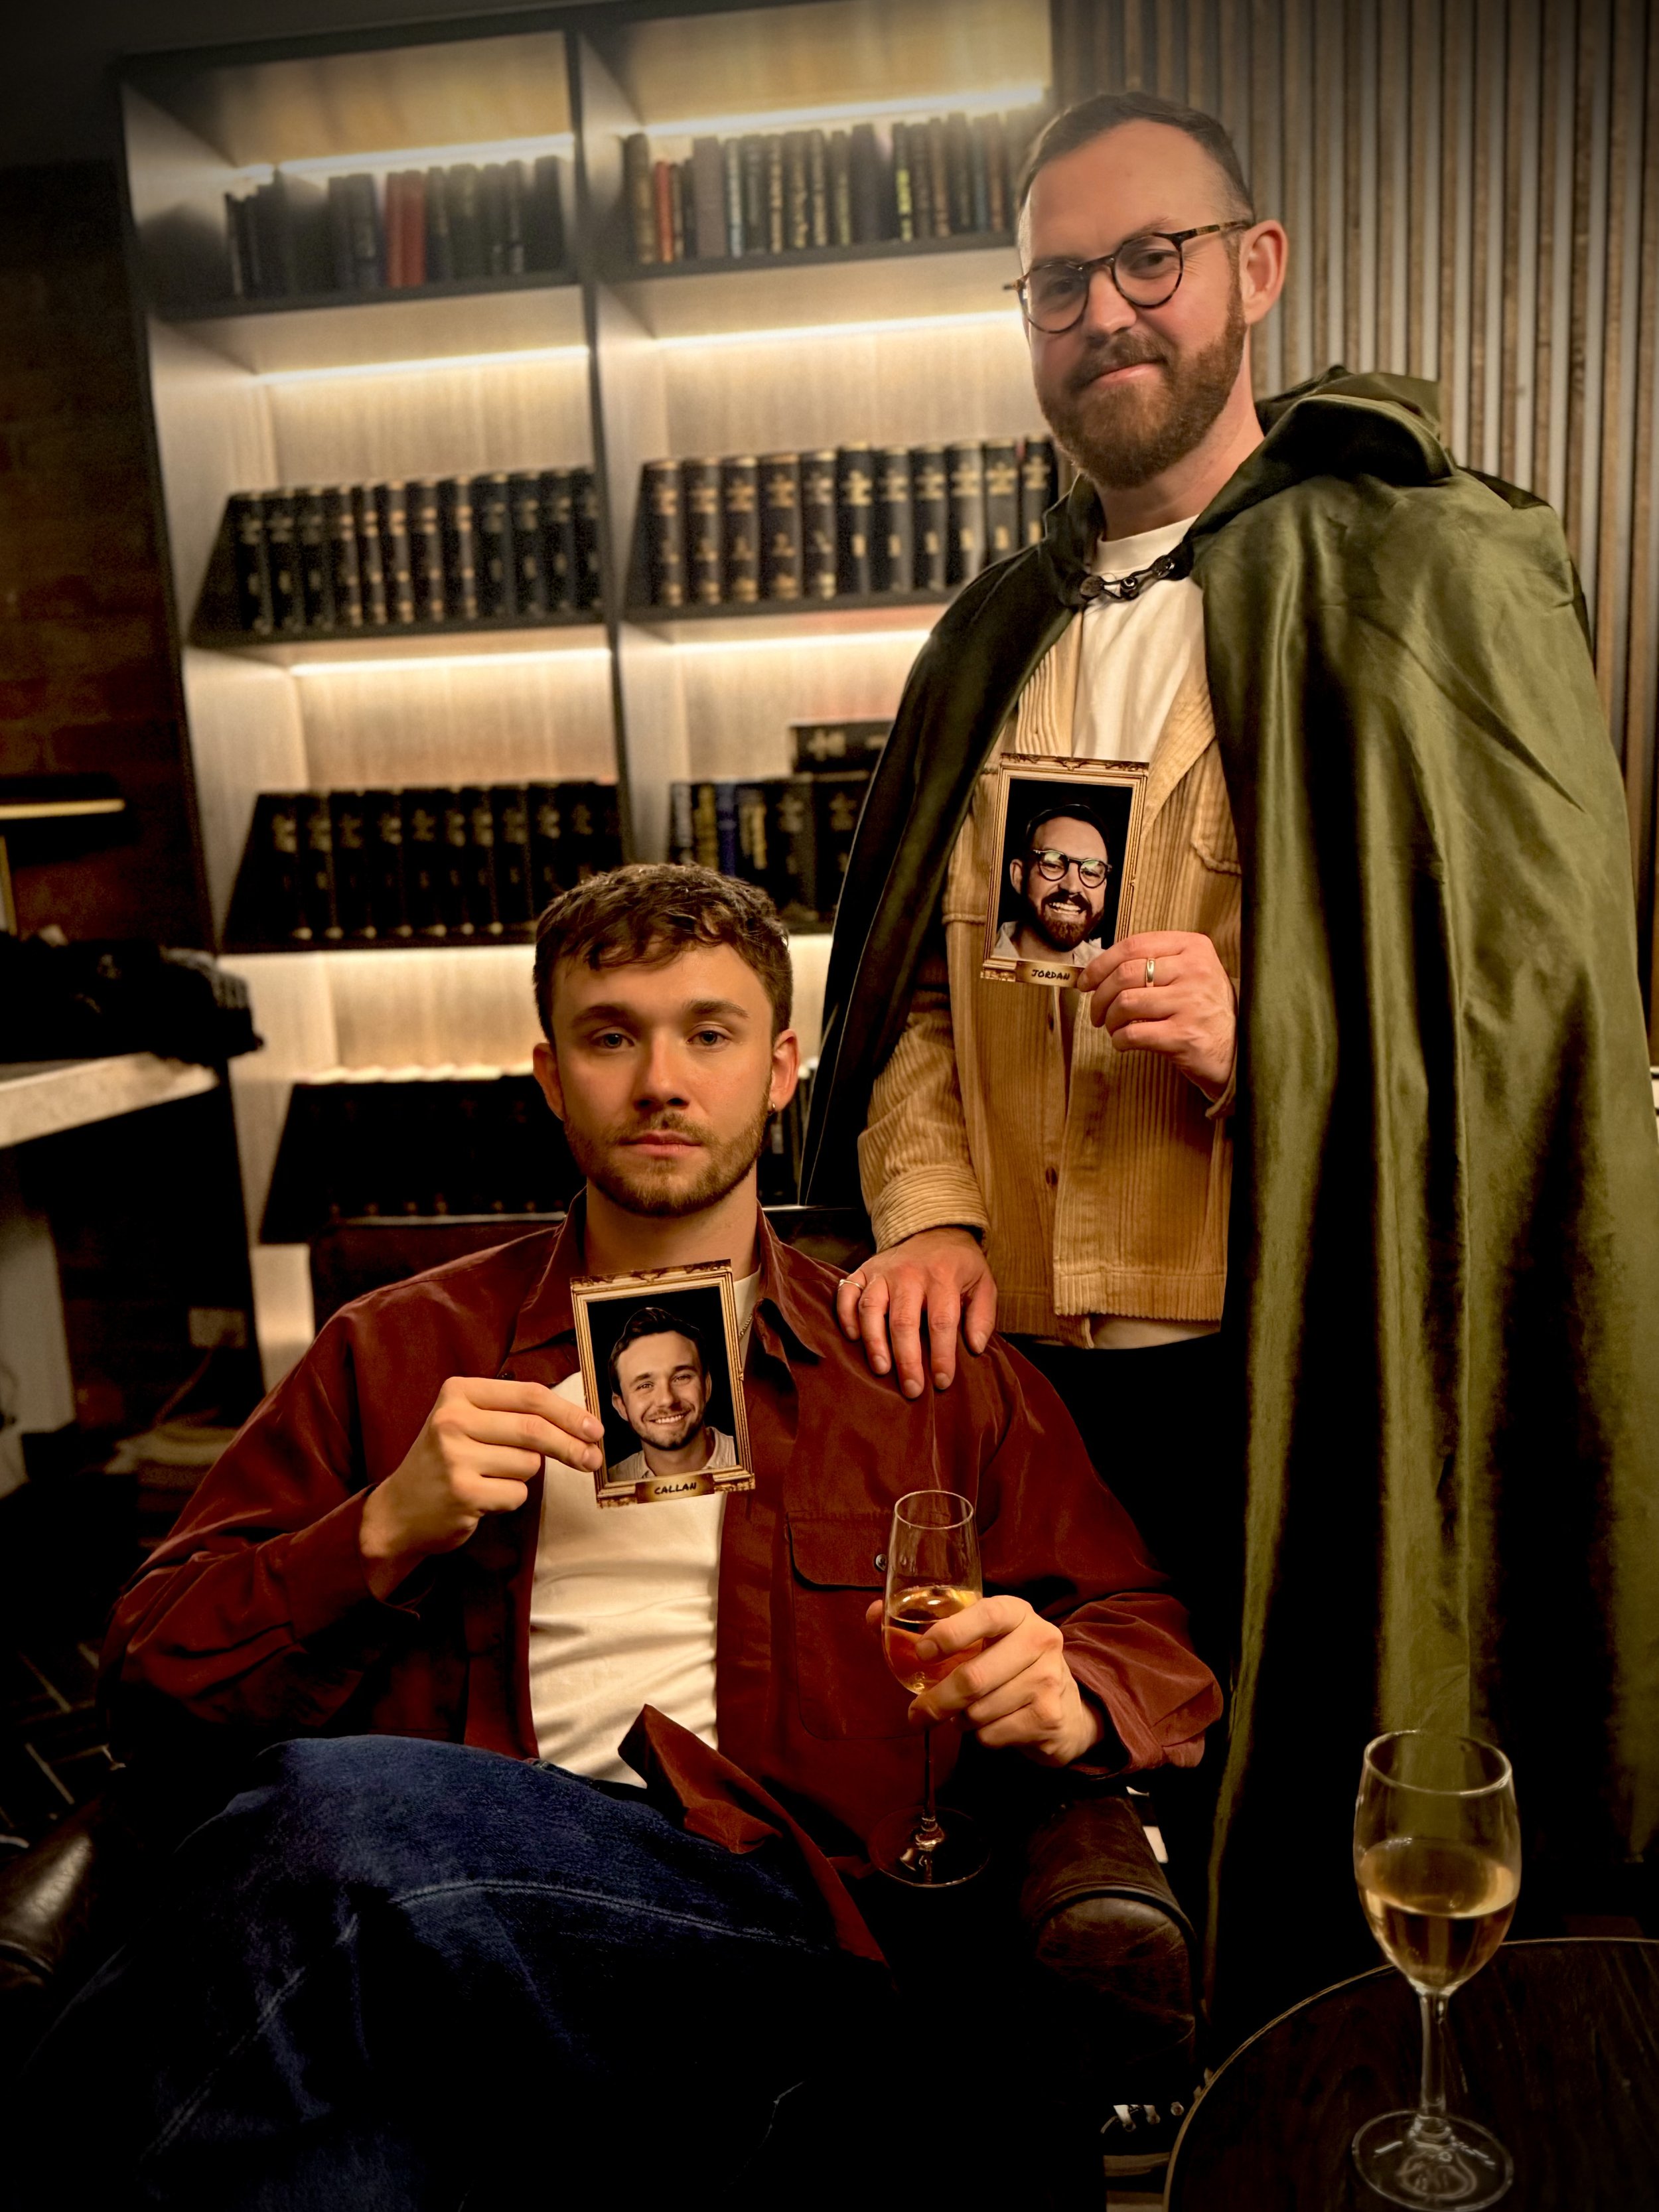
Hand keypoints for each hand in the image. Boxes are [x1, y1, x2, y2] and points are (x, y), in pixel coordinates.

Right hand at [359, 1377, 604, 1599]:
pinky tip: (483, 1497)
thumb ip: (514, 1414)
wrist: (399, 1511)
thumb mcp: (468, 1422)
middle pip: (534, 1428)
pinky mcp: (462, 1493)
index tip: (595, 1427)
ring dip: (524, 1476)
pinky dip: (511, 1499)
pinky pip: (517, 1494)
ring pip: (528, 1464)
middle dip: (571, 1444)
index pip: (529, 1395)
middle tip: (593, 1457)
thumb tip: (582, 1424)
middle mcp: (452, 1420)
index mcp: (458, 1393)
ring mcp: (455, 1457)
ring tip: (491, 1477)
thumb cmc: (446, 1462)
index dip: (569, 1412)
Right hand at [834, 1227, 997, 1396]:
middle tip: (911, 1389)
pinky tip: (853, 1338)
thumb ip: (983, 1315)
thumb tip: (974, 1347)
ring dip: (874, 1341)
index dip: (941, 1355)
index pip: (941, 1321)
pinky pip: (847, 1292)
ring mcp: (883, 1271)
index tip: (942, 1381)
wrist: (935, 1230)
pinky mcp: (864, 1269)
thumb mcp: (983, 1283)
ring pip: (871, 1308)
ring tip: (881, 1369)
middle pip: (903, 1321)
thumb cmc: (960, 1266)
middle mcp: (909, 1273)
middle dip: (907, 1359)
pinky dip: (846, 1315)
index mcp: (942, 1277)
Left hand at [864, 1594, 1103, 1766]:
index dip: (950, 1633)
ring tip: (962, 1714)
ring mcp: (1048, 1679)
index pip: (985, 1615)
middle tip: (917, 1714)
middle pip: (974, 1677)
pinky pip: (992, 1734)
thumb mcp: (976, 1637)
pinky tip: (989, 1725)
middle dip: (936, 1701)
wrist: (1066, 1706)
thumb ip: (923, 1624)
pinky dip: (979, 1736)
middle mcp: (1039, 1640)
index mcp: (1016, 1612)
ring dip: (958, 1720)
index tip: (922, 1652)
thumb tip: (873, 1614)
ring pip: (979, 1711)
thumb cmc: (1004, 1663)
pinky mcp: (1048, 1716)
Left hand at [1078, 929, 1236, 1100]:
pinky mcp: (1184, 1036)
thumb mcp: (1191, 973)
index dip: (1100, 964)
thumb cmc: (1205, 1009)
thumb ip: (1154, 963)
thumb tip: (1098, 971)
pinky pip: (1133, 1034)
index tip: (1086, 981)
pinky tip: (1123, 1042)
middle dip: (1099, 996)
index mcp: (1193, 947)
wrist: (1241, 1048)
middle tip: (1096, 1012)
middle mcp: (1194, 971)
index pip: (1133, 945)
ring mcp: (1190, 1004)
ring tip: (1112, 1028)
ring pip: (1125, 1003)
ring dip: (1109, 1020)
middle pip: (1124, 974)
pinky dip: (1119, 1040)